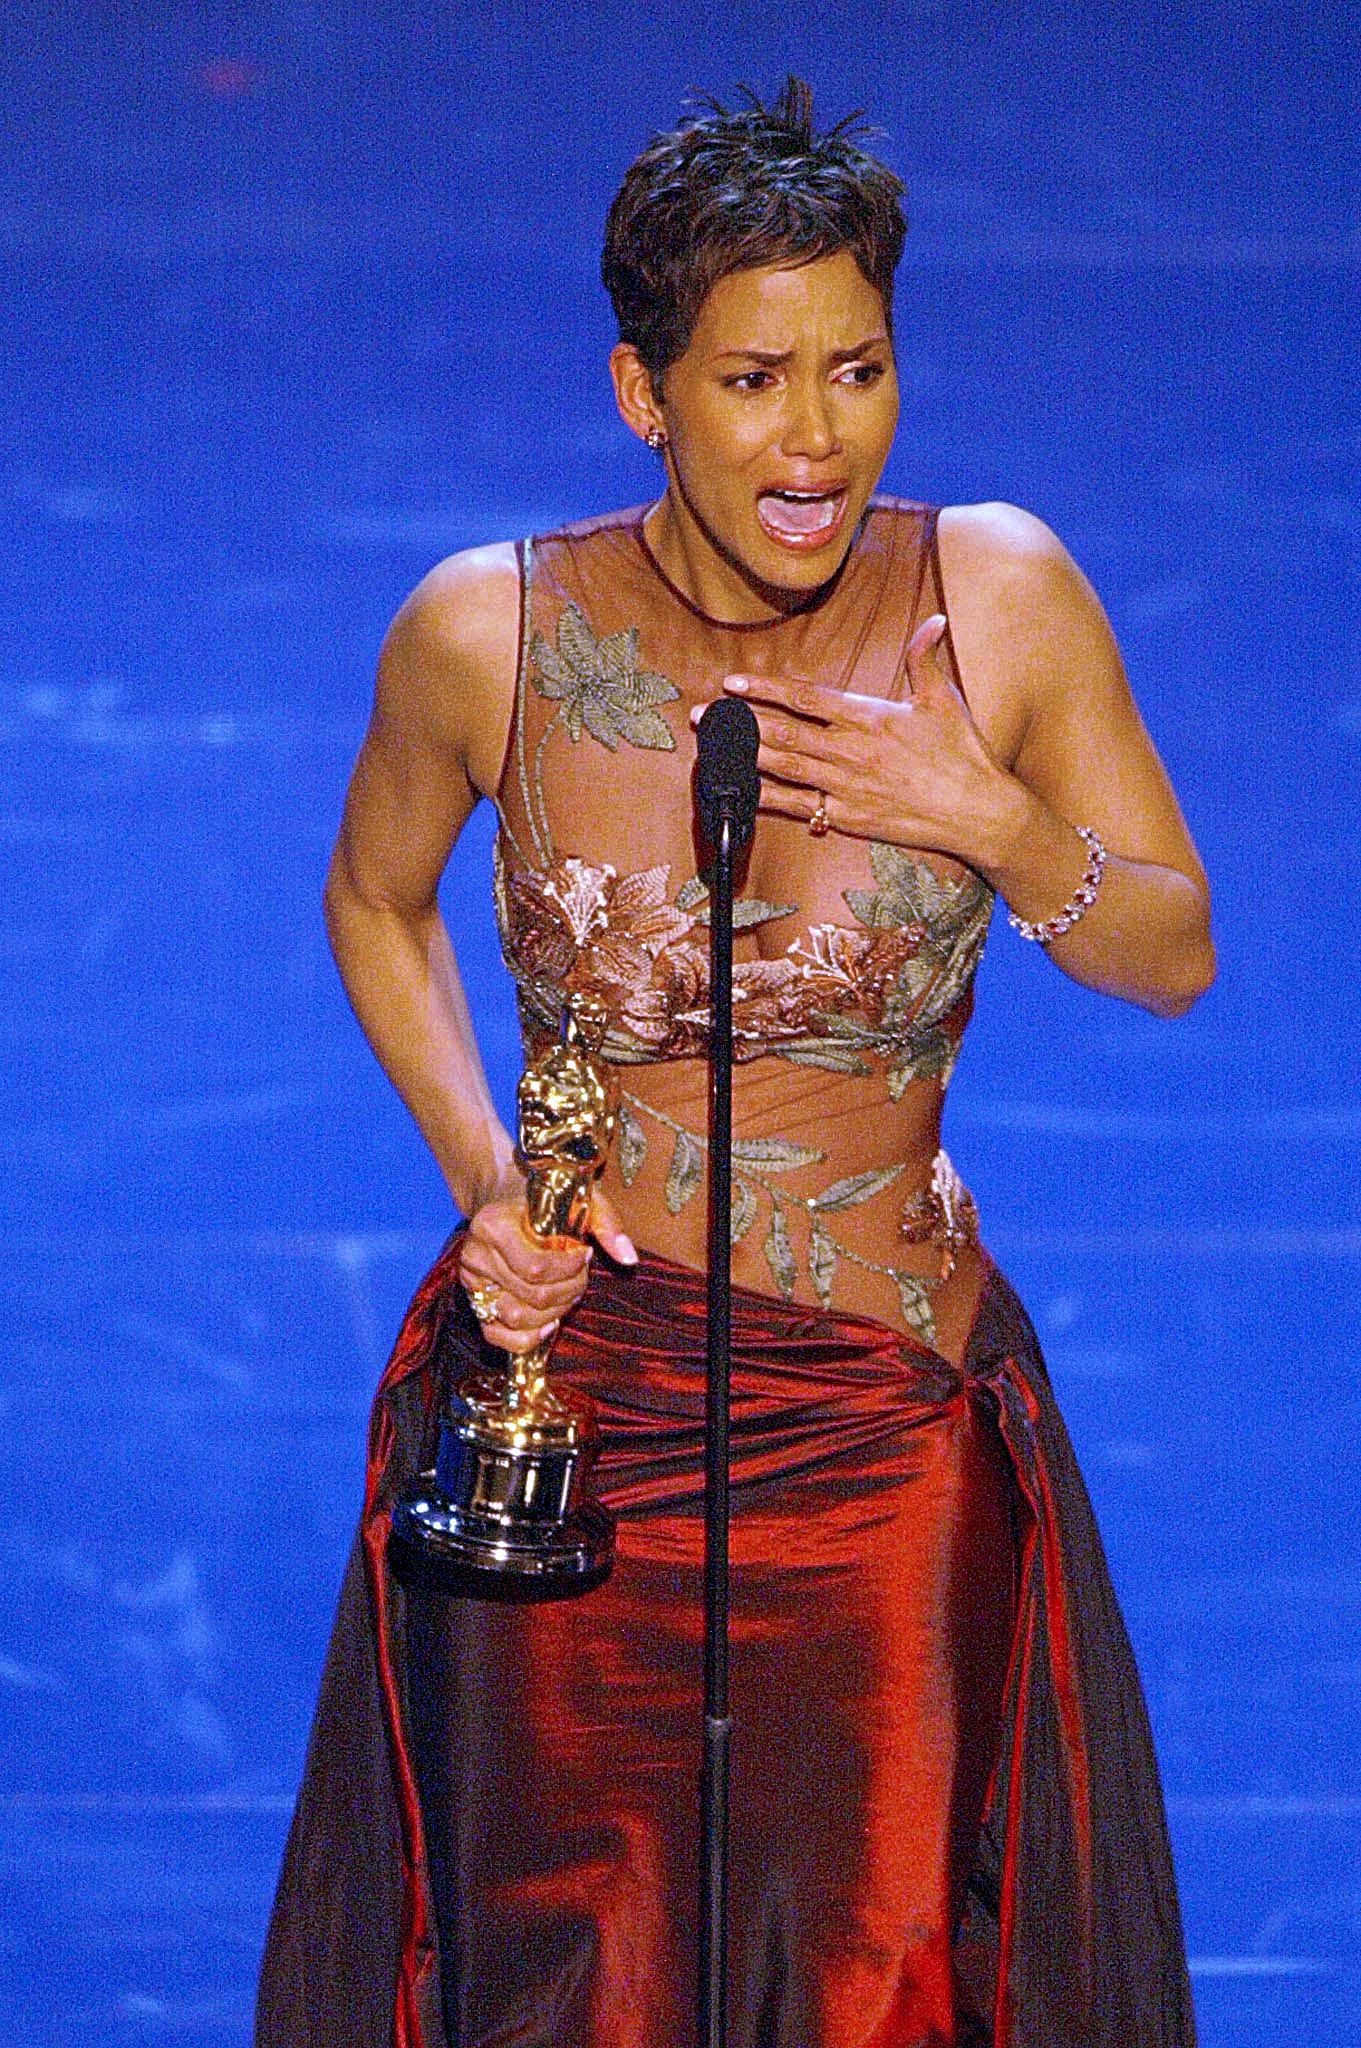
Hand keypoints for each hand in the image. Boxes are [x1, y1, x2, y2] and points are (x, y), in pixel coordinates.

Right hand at [460, 1184, 636, 1353]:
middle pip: (531, 1295)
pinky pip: (496, 1336)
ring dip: (553, 1314)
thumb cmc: (548, 1202)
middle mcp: (474, 1254)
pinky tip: (549, 1323)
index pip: (536, 1267)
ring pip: (516, 1318)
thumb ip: (606, 1223)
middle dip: (568, 1291)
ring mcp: (471, 1282)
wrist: (509, 1201)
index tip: (585, 1255)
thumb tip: (627, 1258)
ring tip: (567, 1294)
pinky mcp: (474, 1303)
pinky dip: (527, 1338)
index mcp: (492, 1224)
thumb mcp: (580, 1199)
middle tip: (580, 1277)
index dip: (569, 1271)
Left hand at [709, 615, 1012, 864]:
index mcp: (869, 716)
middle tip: (702, 713)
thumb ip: (924, 659)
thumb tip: (933, 620)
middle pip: (783, 731)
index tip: (733, 681)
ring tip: (710, 745)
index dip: (765, 688)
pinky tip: (738, 793)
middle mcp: (851, 751)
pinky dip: (766, 798)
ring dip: (743, 755)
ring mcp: (847, 786)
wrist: (978, 812)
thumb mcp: (943, 699)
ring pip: (783, 767)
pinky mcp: (849, 818)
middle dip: (738, 721)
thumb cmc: (963, 754)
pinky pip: (798, 807)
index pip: (805, 697)